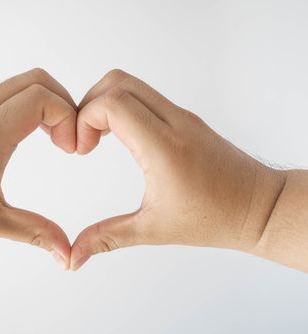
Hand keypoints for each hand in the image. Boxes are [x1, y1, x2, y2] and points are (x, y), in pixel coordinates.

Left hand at [0, 68, 75, 268]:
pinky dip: (28, 105)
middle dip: (63, 103)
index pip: (40, 98)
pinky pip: (5, 95)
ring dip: (46, 102)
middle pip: (35, 80)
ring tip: (54, 137)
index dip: (67, 117)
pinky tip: (30, 135)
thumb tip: (66, 253)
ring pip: (20, 83)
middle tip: (67, 139)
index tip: (70, 148)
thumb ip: (34, 233)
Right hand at [70, 69, 286, 269]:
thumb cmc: (215, 218)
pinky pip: (146, 97)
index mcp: (164, 148)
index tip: (81, 148)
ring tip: (98, 137)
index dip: (84, 119)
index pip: (113, 104)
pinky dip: (123, 108)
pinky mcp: (185, 118)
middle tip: (84, 137)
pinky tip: (120, 137)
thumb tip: (77, 255)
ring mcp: (182, 116)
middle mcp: (174, 122)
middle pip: (118, 82)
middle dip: (89, 104)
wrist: (259, 207)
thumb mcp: (154, 229)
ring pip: (132, 85)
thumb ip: (108, 237)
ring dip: (105, 104)